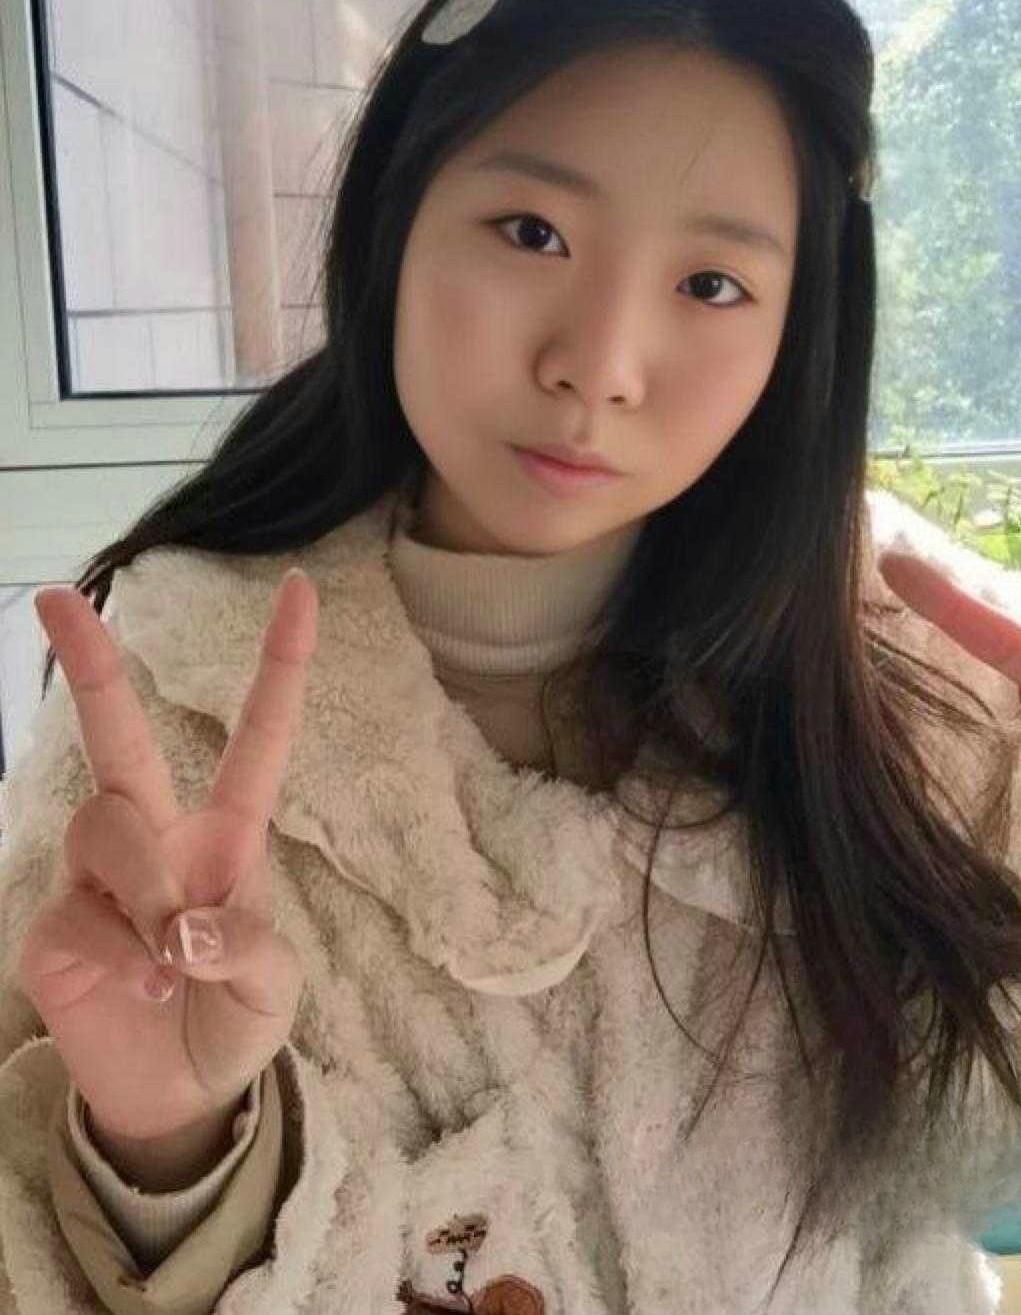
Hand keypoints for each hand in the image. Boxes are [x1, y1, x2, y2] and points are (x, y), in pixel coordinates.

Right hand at [16, 568, 317, 1142]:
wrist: (179, 1101)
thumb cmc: (232, 1019)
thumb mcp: (273, 986)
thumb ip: (245, 945)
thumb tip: (181, 929)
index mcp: (227, 833)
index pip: (258, 737)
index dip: (281, 663)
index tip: (299, 586)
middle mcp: (157, 837)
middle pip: (119, 736)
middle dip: (92, 664)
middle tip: (58, 599)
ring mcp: (96, 879)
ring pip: (106, 826)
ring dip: (147, 890)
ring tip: (173, 963)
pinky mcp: (54, 927)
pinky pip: (78, 912)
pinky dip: (120, 955)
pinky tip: (141, 990)